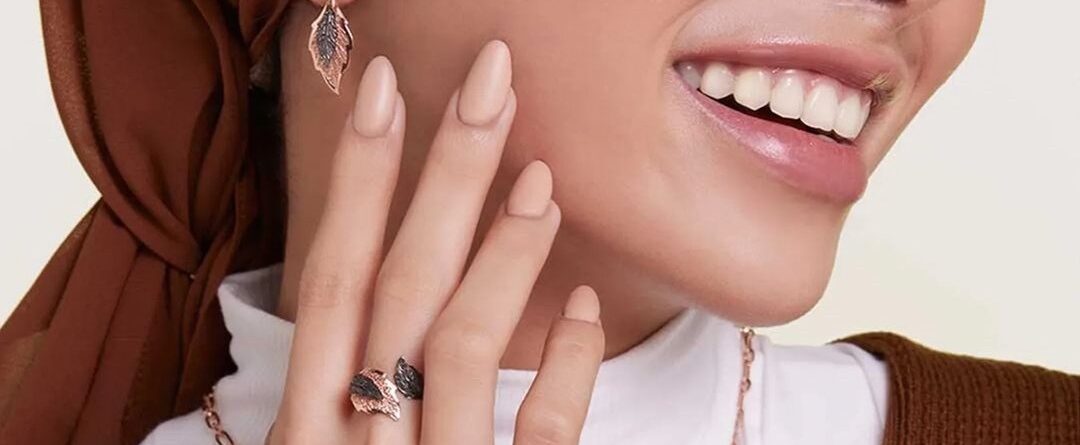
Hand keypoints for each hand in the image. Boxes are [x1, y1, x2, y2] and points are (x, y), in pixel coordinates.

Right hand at [269, 40, 604, 444]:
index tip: (384, 90)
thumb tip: (390, 291)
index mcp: (306, 427)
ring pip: (459, 343)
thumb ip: (344, 389)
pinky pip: (541, 428)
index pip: (332, 282)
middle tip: (490, 83)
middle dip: (445, 176)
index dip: (357, 181)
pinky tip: (583, 308)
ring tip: (540, 182)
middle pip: (398, 288)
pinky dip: (566, 362)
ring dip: (504, 250)